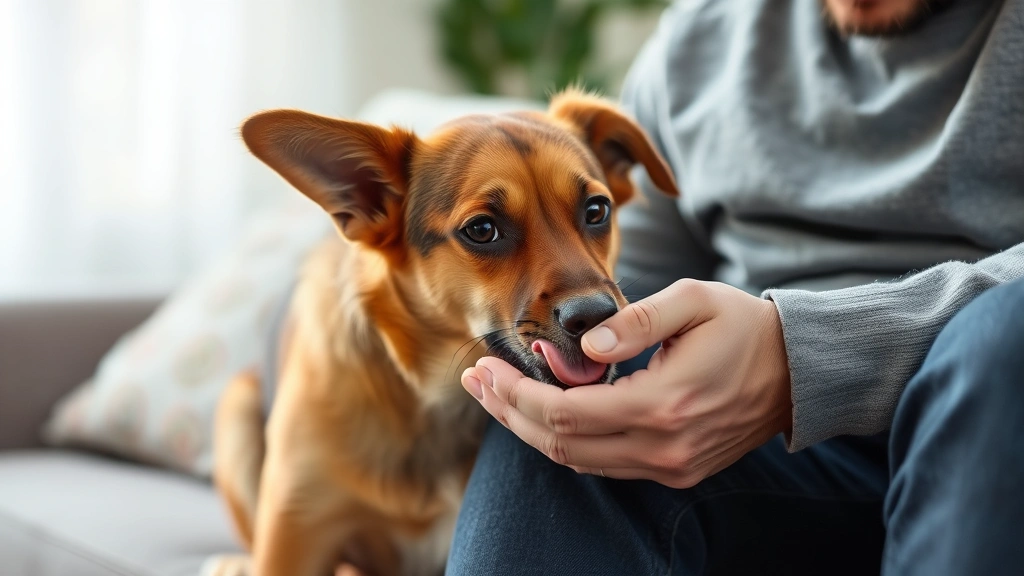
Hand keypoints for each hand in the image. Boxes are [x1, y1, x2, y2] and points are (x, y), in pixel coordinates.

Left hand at [461, 279, 792, 487]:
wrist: (798, 371)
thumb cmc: (744, 327)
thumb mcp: (695, 300)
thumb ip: (637, 320)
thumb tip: (586, 346)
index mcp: (663, 404)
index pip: (564, 414)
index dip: (515, 394)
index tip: (486, 368)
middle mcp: (662, 447)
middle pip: (560, 445)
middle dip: (509, 411)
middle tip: (478, 379)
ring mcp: (669, 466)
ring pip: (577, 461)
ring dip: (531, 428)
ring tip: (497, 394)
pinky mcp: (674, 470)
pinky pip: (603, 463)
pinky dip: (565, 440)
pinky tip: (543, 410)